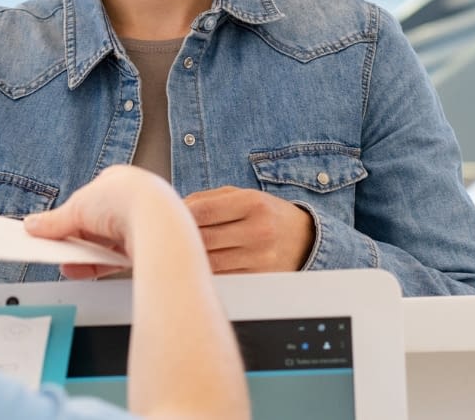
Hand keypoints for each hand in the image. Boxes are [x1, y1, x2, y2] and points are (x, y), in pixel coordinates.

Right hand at [23, 165, 179, 279]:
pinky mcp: (148, 248)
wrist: (159, 222)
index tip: (51, 230)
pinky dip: (99, 265)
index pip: (88, 200)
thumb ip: (53, 221)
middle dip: (75, 238)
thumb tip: (33, 226)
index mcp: (119, 180)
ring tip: (66, 263)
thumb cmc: (127, 199)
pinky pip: (117, 258)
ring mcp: (143, 225)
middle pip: (96, 224)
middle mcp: (134, 200)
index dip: (69, 216)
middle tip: (55, 249)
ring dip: (84, 254)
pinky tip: (84, 269)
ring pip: (106, 243)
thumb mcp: (77, 207)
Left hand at [182, 186, 314, 273]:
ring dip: (192, 258)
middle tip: (169, 237)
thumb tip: (174, 209)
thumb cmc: (265, 214)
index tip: (170, 217)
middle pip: (204, 238)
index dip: (180, 215)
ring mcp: (261, 258)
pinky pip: (223, 278)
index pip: (203, 210)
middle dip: (183, 238)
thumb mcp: (242, 195)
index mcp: (253, 203)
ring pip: (210, 262)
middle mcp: (259, 231)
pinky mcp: (259, 278)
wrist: (304, 239)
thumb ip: (207, 199)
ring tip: (183, 251)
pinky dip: (207, 272)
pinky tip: (201, 265)